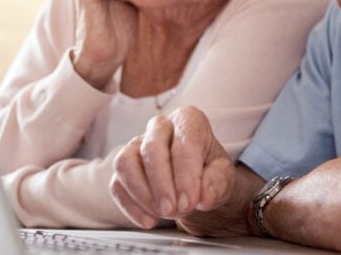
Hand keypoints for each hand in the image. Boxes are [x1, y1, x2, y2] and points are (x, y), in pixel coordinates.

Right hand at [109, 107, 235, 230]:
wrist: (196, 181)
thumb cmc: (209, 172)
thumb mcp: (223, 176)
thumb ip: (216, 184)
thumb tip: (204, 196)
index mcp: (188, 120)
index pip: (184, 143)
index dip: (185, 176)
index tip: (190, 203)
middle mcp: (159, 127)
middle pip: (150, 148)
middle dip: (160, 184)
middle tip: (172, 210)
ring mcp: (136, 145)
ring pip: (125, 162)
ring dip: (142, 193)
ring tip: (161, 214)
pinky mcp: (123, 168)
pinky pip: (117, 185)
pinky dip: (131, 206)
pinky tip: (149, 220)